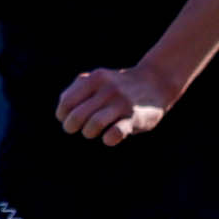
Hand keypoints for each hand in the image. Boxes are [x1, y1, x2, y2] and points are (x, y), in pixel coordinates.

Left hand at [56, 63, 172, 146]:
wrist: (156, 82)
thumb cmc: (120, 86)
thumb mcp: (100, 79)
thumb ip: (78, 89)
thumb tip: (62, 111)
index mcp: (95, 79)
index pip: (66, 103)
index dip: (63, 116)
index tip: (69, 119)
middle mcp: (107, 90)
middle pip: (76, 117)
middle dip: (73, 127)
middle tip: (80, 128)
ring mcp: (122, 104)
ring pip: (93, 126)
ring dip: (89, 133)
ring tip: (94, 131)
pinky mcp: (134, 119)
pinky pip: (114, 135)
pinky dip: (108, 139)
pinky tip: (110, 136)